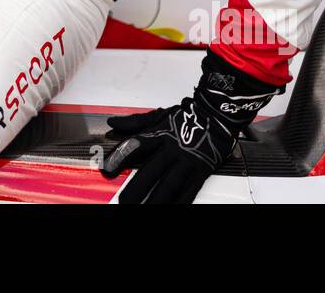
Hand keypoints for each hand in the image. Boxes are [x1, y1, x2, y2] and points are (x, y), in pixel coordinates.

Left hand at [100, 51, 275, 203]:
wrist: (218, 114)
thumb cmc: (188, 116)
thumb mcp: (159, 115)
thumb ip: (135, 122)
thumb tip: (113, 122)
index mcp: (159, 134)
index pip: (135, 146)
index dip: (120, 158)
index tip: (107, 170)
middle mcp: (172, 149)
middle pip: (151, 171)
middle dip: (136, 189)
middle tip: (124, 202)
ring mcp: (187, 161)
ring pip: (169, 185)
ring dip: (156, 201)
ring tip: (144, 210)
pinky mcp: (201, 171)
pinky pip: (189, 191)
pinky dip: (179, 202)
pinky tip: (171, 208)